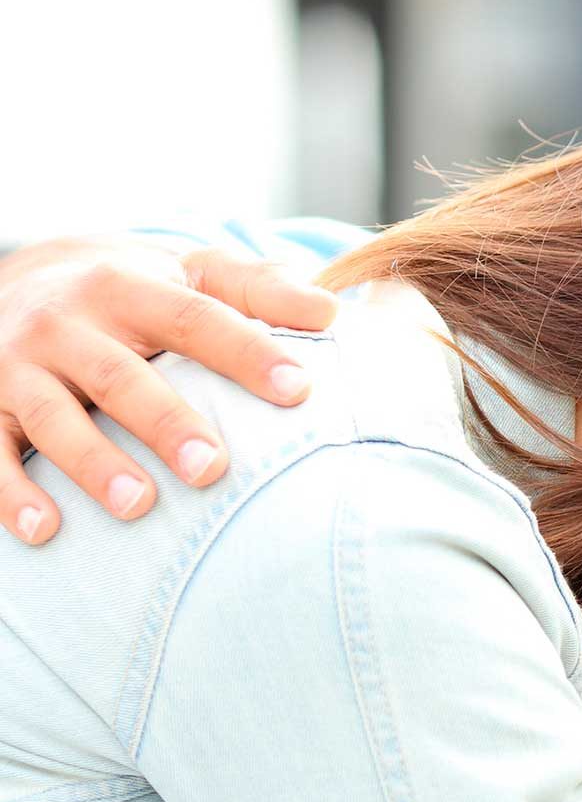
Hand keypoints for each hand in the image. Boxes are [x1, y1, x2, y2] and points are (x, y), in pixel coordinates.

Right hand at [0, 242, 337, 543]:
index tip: (299, 389)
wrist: (16, 275)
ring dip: (93, 463)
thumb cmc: (133, 292)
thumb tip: (329, 313)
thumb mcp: (188, 272)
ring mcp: (19, 367)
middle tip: (214, 467)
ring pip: (54, 417)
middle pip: (119, 375)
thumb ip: (257, 289)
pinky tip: (42, 529)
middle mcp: (67, 325)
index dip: (245, 351)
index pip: (193, 318)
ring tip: (138, 505)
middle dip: (165, 422)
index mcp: (127, 288)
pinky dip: (10, 490)